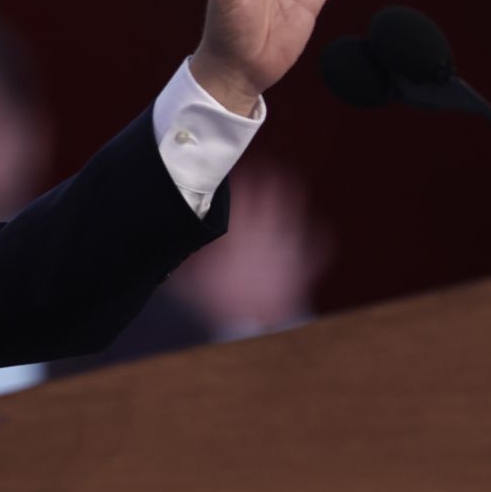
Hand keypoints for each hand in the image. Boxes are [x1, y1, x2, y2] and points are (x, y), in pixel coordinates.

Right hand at [170, 161, 330, 334]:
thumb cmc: (223, 302)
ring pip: (296, 206)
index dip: (237, 173)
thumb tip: (172, 236)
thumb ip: (187, 253)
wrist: (255, 327)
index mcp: (240, 230)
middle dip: (268, 171)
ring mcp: (289, 244)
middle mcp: (267, 230)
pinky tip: (313, 223)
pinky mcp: (305, 262)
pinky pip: (318, 240)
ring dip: (290, 189)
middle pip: (274, 188)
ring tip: (285, 178)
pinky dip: (316, 230)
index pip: (241, 189)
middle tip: (261, 164)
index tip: (231, 168)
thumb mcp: (194, 276)